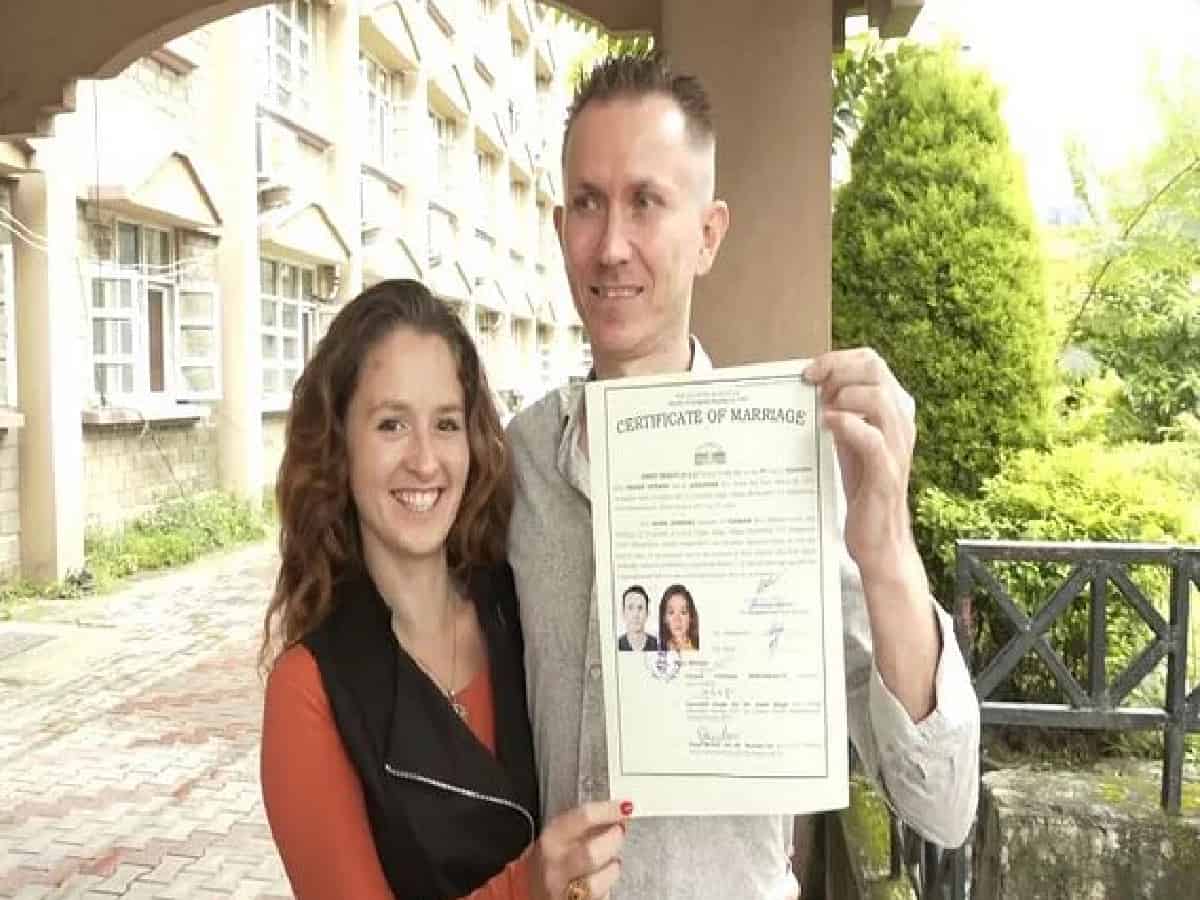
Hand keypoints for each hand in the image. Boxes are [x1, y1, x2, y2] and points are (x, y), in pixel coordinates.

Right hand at [528, 800, 629, 899]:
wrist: (530, 893)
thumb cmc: (549, 861)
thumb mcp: (557, 836)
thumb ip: (583, 824)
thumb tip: (616, 812)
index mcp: (551, 840)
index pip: (583, 818)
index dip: (608, 810)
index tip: (624, 807)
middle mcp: (555, 867)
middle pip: (592, 852)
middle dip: (613, 840)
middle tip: (619, 833)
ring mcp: (564, 892)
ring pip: (597, 883)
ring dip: (612, 870)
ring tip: (612, 863)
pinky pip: (601, 897)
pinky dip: (607, 887)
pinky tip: (603, 880)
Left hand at [806, 348, 938, 719]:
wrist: (877, 546)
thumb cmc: (858, 496)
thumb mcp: (844, 447)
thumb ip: (835, 416)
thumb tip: (805, 388)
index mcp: (887, 414)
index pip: (873, 362)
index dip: (840, 358)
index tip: (808, 372)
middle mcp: (897, 425)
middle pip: (877, 370)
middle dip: (839, 368)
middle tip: (810, 384)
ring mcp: (895, 449)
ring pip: (880, 398)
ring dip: (844, 395)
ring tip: (820, 410)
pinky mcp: (886, 475)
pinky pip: (874, 439)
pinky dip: (849, 425)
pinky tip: (825, 426)